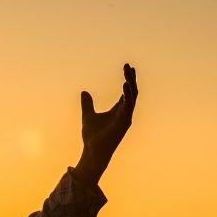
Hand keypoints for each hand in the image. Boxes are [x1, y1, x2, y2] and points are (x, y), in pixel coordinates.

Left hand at [74, 63, 137, 186]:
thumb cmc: (92, 136)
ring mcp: (126, 117)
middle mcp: (124, 113)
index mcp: (118, 110)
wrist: (92, 150)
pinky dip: (128, 94)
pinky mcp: (124, 122)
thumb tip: (84, 92)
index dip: (128, 79)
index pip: (127, 92)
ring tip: (128, 71)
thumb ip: (87, 104)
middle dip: (131, 78)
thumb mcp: (87, 115)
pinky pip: (129, 105)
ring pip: (132, 97)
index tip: (127, 67)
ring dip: (130, 83)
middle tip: (128, 66)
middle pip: (131, 92)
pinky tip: (125, 84)